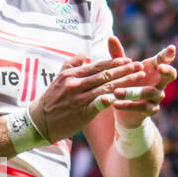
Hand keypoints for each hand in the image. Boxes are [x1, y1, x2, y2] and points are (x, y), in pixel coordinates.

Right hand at [27, 51, 146, 142]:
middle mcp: (75, 84)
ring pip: (106, 87)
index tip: (128, 60)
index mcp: (72, 75)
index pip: (97, 66)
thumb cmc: (50, 100)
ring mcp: (78, 98)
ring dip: (125, 82)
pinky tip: (119, 96)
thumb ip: (71, 64)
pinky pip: (98, 104)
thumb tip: (84, 54)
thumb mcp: (58, 78)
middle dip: (125, 70)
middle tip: (140, 66)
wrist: (37, 122)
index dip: (114, 63)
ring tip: (139, 79)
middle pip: (105, 74)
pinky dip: (108, 99)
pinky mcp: (81, 112)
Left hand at [106, 37, 176, 127]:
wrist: (125, 111)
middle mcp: (159, 82)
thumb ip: (118, 55)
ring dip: (133, 92)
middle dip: (167, 70)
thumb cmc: (126, 84)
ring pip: (151, 92)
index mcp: (154, 69)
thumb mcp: (121, 70)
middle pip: (171, 75)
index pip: (164, 60)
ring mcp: (157, 97)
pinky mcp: (151, 110)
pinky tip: (115, 104)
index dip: (168, 55)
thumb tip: (110, 37)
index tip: (171, 48)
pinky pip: (143, 107)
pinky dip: (128, 105)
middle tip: (161, 68)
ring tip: (116, 92)